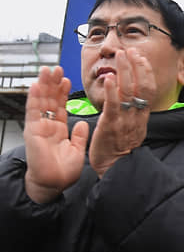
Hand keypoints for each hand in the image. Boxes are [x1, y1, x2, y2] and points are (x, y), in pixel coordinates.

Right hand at [23, 66, 89, 202]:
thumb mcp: (77, 150)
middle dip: (53, 84)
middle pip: (50, 100)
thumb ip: (79, 136)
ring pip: (41, 101)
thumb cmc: (64, 171)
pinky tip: (38, 85)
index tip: (68, 79)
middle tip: (57, 68)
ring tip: (47, 70)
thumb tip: (83, 124)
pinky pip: (33, 111)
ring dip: (44, 85)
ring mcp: (39, 127)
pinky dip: (35, 98)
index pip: (61, 106)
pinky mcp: (33, 131)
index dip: (64, 92)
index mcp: (59, 129)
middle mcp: (48, 126)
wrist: (54, 184)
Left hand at [89, 49, 155, 177]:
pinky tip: (110, 78)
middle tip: (131, 51)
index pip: (148, 90)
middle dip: (137, 67)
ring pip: (129, 93)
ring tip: (120, 56)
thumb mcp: (133, 130)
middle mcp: (136, 118)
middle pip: (142, 88)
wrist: (115, 170)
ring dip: (125, 72)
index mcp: (142, 118)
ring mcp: (125, 122)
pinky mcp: (111, 127)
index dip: (146, 73)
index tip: (141, 58)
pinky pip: (114, 107)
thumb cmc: (120, 151)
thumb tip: (134, 100)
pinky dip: (112, 91)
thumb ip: (134, 114)